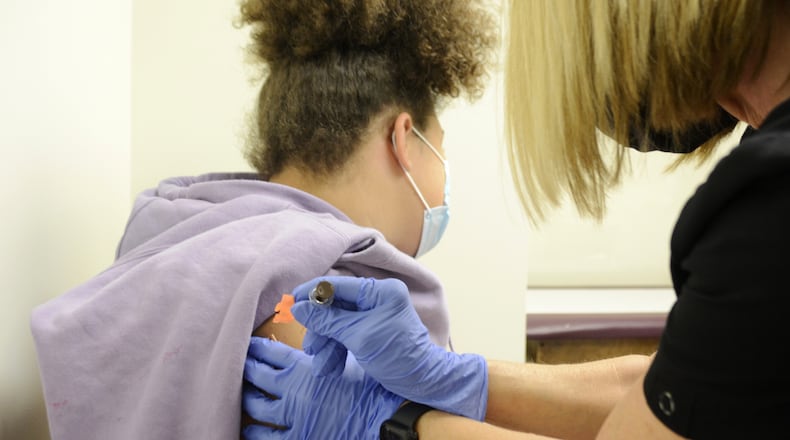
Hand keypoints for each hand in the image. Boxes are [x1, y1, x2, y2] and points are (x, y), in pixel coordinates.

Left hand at [242, 337, 403, 439]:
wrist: (383, 420)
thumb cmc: (372, 391)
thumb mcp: (350, 364)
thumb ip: (330, 354)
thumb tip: (324, 343)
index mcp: (305, 368)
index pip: (272, 352)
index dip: (258, 347)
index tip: (250, 344)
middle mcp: (292, 391)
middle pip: (257, 375)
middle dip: (246, 368)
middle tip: (239, 364)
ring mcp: (292, 417)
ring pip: (256, 406)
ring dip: (247, 399)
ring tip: (242, 395)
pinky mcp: (297, 439)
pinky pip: (266, 437)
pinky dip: (254, 432)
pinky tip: (250, 429)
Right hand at [291, 276, 487, 420]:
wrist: (422, 381)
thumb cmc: (397, 355)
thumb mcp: (359, 337)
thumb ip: (328, 320)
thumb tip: (299, 307)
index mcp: (381, 291)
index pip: (339, 284)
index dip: (313, 293)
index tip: (292, 302)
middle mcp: (379, 298)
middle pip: (336, 306)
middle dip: (321, 329)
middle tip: (311, 347)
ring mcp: (376, 314)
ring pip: (339, 323)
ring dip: (327, 344)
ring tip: (321, 365)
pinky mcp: (372, 331)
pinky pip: (347, 334)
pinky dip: (337, 349)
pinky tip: (330, 366)